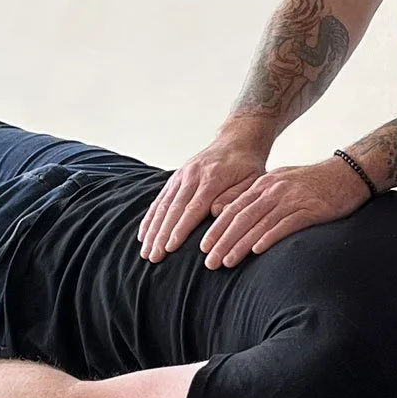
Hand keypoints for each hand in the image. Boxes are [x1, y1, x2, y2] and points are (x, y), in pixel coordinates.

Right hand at [138, 125, 271, 261]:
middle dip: (161, 235)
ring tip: (145, 251)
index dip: (180, 229)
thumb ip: (235, 197)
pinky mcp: (176, 177)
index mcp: (212, 178)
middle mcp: (192, 175)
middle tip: (153, 256)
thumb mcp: (252, 180)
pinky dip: (150, 218)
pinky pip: (159, 199)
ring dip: (152, 230)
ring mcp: (181, 175)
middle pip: (173, 209)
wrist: (237, 141)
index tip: (170, 248)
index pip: (193, 208)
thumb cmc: (248, 166)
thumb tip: (216, 212)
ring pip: (162, 205)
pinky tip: (144, 234)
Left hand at [199, 156, 370, 268]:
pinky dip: (268, 238)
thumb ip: (263, 198)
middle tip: (209, 262)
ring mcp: (291, 199)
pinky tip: (256, 251)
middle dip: (222, 241)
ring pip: (258, 223)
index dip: (217, 228)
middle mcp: (273, 190)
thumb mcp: (283, 183)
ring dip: (240, 245)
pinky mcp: (309, 209)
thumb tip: (242, 217)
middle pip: (241, 218)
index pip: (233, 208)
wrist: (347, 174)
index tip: (203, 247)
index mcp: (264, 184)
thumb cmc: (315, 183)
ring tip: (226, 262)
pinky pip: (285, 224)